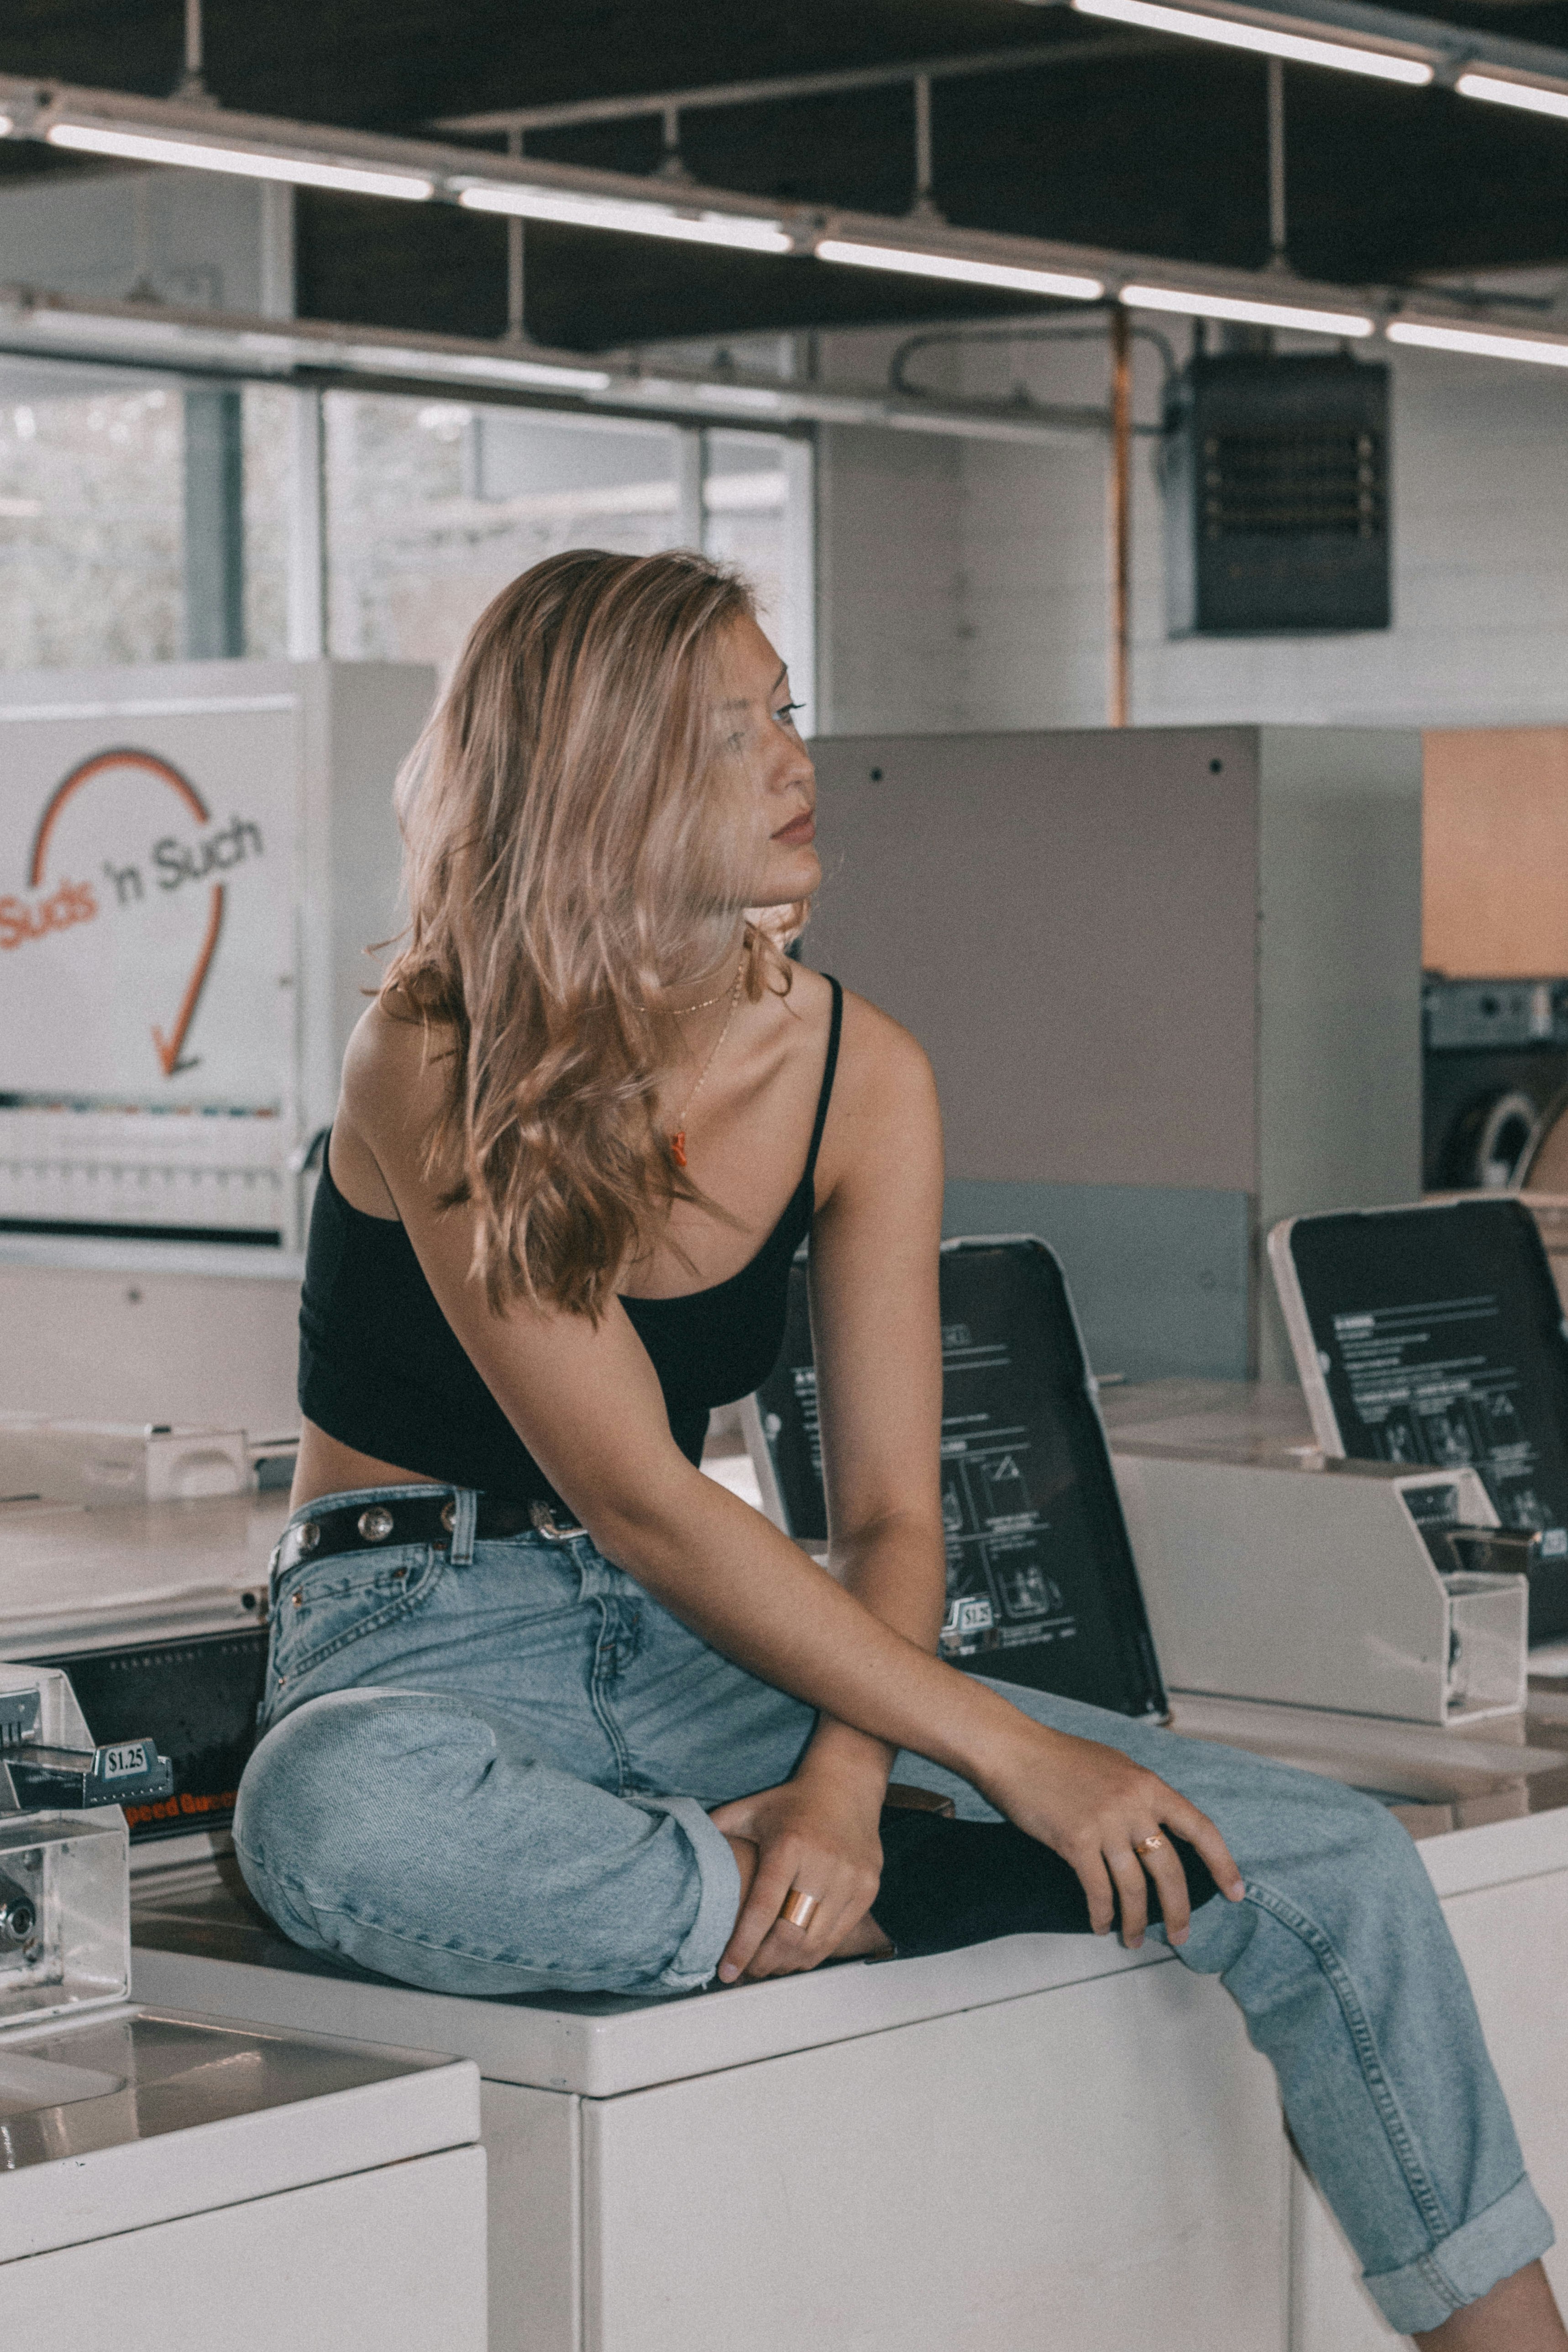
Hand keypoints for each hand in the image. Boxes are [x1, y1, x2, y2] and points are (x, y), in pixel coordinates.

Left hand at [710, 1765, 885, 1982]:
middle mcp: (823, 1863)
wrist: (846, 1784)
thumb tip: (676, 1856)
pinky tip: (794, 1956)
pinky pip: (838, 1936)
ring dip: (788, 1964)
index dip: (742, 1946)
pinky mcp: (867, 1888)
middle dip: (763, 1963)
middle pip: (790, 1934)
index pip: (763, 1908)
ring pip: (816, 1943)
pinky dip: (814, 1954)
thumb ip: (715, 1832)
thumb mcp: (748, 1810)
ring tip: (767, 1967)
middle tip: (745, 1972)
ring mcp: (850, 1878)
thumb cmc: (791, 1802)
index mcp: (788, 1844)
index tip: (725, 1971)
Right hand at [982, 1721, 1245, 1949]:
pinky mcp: (1075, 1841)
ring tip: (1134, 1940)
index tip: (1236, 1891)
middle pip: (1169, 1870)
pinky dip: (1102, 1913)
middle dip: (1179, 1910)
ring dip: (1136, 1921)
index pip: (1200, 1828)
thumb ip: (1138, 1794)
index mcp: (1147, 1785)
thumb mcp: (1113, 1765)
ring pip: (1133, 1888)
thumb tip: (1153, 1826)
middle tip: (1181, 1935)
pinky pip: (1097, 1890)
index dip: (1222, 1863)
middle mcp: (1132, 1805)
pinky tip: (1102, 1924)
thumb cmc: (1058, 1756)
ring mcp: (1104, 1824)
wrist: (1014, 1750)